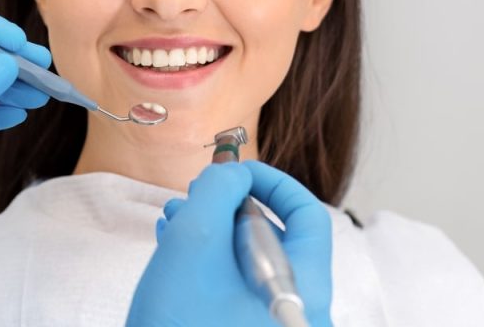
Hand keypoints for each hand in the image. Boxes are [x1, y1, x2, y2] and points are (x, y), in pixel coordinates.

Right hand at [126, 161, 332, 326]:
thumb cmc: (178, 322)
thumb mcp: (195, 240)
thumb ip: (218, 192)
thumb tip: (232, 175)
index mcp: (306, 290)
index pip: (308, 216)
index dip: (272, 183)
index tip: (233, 172)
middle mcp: (297, 311)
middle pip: (277, 239)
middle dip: (231, 206)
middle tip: (196, 195)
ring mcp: (270, 326)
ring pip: (250, 262)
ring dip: (214, 231)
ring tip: (175, 219)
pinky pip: (236, 288)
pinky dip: (209, 262)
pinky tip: (175, 246)